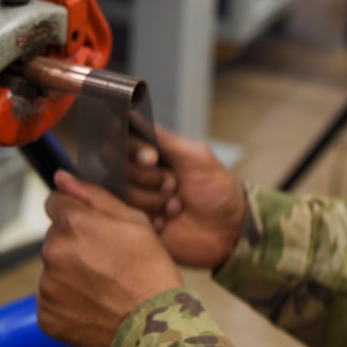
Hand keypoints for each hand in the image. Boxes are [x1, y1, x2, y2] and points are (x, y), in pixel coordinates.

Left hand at [38, 170, 183, 346]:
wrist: (153, 328)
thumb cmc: (150, 272)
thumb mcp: (135, 222)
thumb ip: (94, 195)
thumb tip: (62, 177)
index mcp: (74, 223)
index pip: (56, 202)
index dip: (77, 213)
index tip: (93, 230)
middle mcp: (53, 251)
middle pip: (56, 236)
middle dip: (75, 243)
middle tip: (107, 262)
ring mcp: (46, 285)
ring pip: (53, 267)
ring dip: (71, 271)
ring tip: (103, 286)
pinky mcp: (45, 314)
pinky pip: (51, 298)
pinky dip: (68, 300)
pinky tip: (94, 303)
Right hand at [126, 124, 247, 269]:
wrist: (228, 229)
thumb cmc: (217, 188)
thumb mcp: (197, 157)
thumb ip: (166, 139)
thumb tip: (137, 118)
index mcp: (152, 153)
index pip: (124, 142)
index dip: (134, 150)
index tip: (152, 159)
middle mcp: (140, 174)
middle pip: (119, 168)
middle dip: (148, 178)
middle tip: (174, 185)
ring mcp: (137, 199)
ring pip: (122, 194)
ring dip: (151, 200)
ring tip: (176, 206)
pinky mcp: (137, 223)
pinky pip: (125, 218)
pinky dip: (148, 219)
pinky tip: (165, 222)